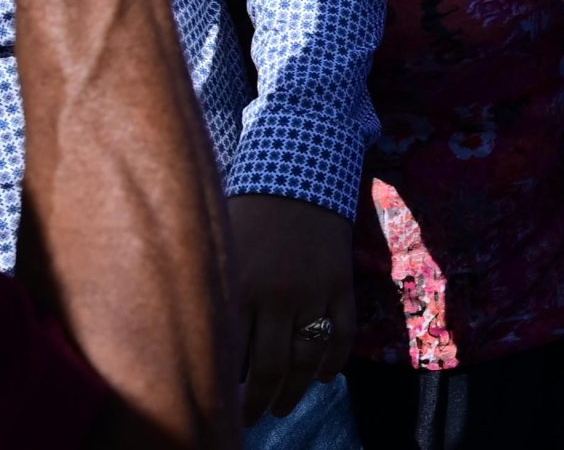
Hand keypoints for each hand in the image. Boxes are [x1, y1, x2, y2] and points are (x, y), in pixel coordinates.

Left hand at [230, 194, 353, 421]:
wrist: (298, 175)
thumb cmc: (245, 214)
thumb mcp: (217, 250)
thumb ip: (210, 294)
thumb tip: (190, 347)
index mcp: (240, 288)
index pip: (230, 358)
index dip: (224, 391)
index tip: (217, 408)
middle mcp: (277, 296)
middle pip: (269, 369)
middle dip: (257, 402)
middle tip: (249, 418)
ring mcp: (313, 291)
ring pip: (307, 357)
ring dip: (295, 390)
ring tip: (282, 406)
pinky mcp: (341, 284)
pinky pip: (343, 333)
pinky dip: (336, 361)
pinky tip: (325, 376)